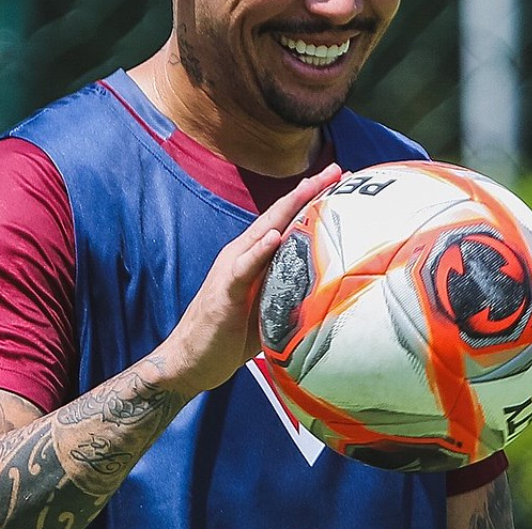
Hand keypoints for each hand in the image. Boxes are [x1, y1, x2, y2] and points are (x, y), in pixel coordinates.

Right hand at [158, 163, 342, 396]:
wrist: (190, 361)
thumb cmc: (230, 337)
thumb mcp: (268, 309)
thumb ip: (289, 290)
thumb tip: (329, 288)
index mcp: (255, 257)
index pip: (287, 221)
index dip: (312, 199)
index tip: (341, 180)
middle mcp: (242, 254)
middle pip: (278, 216)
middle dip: (307, 191)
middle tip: (336, 170)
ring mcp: (231, 270)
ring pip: (262, 232)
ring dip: (287, 209)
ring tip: (310, 187)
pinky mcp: (224, 291)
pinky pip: (243, 268)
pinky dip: (259, 250)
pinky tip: (274, 236)